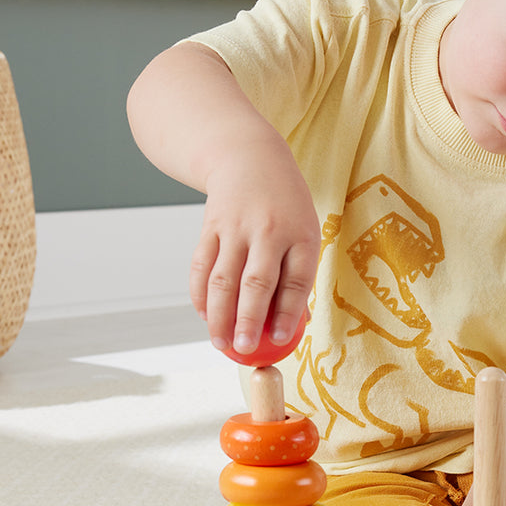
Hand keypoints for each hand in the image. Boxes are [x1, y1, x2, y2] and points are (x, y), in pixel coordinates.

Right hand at [190, 140, 320, 356]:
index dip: (286, 313)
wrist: (250, 156)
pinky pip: (202, 264)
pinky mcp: (211, 225)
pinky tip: (203, 314)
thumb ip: (298, 274)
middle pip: (256, 282)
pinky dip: (200, 293)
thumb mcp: (305, 230)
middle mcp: (269, 230)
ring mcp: (236, 227)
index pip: (295, 281)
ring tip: (219, 342)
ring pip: (223, 278)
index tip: (279, 339)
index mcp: (300, 235)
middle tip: (243, 349)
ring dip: (219, 314)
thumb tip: (294, 325)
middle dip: (248, 320)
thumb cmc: (285, 206)